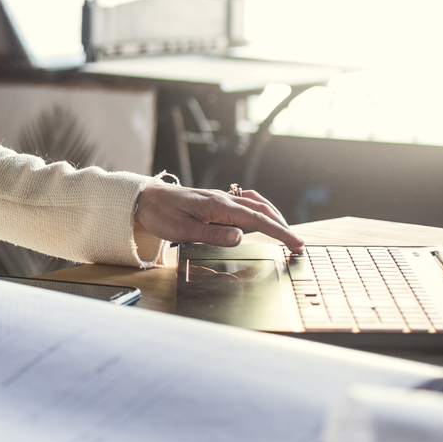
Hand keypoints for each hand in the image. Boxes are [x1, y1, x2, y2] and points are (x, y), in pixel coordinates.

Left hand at [132, 181, 304, 252]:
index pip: (257, 219)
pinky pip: (244, 203)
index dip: (279, 232)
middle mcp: (223, 199)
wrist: (145, 198)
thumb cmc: (161, 214)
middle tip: (298, 244)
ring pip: (255, 205)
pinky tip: (260, 218)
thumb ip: (213, 235)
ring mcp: (220, 199)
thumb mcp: (183, 230)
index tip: (296, 243)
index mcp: (219, 206)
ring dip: (273, 217)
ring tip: (285, 232)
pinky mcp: (215, 202)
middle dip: (282, 227)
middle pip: (261, 211)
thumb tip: (241, 237)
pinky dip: (258, 210)